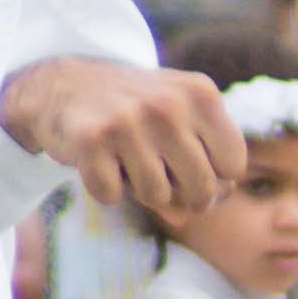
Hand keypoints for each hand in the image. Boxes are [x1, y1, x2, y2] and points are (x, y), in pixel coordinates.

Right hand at [0, 58, 244, 228]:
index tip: (189, 162)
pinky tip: (98, 158)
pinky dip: (104, 187)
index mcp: (201, 94)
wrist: (64, 82)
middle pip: (202, 188)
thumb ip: (201, 171)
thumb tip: (184, 217)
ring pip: (157, 197)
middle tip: (156, 166)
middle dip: (180, 191)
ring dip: (138, 188)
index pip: (233, 166)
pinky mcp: (90, 138)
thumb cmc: (136, 112)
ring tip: (125, 155)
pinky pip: (111, 195)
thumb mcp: (180, 125)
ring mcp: (128, 119)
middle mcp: (168, 103)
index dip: (213, 177)